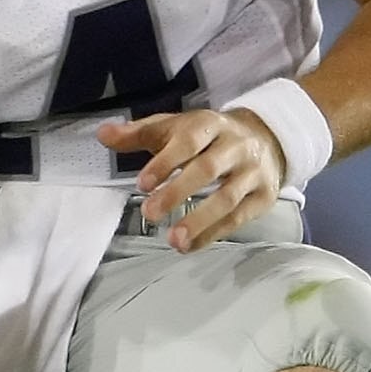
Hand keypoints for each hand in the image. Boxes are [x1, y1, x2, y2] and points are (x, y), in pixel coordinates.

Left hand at [97, 108, 287, 251]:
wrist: (267, 137)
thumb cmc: (209, 136)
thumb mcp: (175, 127)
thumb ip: (139, 133)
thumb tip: (103, 134)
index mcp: (209, 125)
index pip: (188, 141)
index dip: (165, 161)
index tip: (142, 183)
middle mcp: (234, 146)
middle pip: (207, 169)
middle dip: (178, 192)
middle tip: (150, 213)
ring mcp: (252, 172)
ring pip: (227, 197)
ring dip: (199, 221)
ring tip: (174, 240)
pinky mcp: (262, 196)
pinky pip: (238, 218)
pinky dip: (213, 234)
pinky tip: (190, 246)